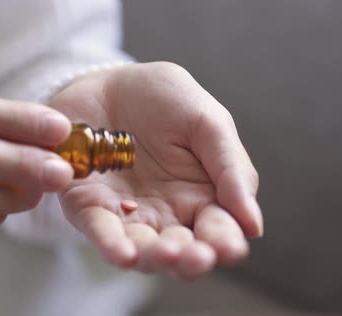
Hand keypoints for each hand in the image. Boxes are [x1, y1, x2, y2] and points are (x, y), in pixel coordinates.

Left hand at [50, 62, 262, 279]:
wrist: (111, 82)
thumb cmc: (166, 101)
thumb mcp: (208, 123)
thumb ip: (231, 169)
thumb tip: (253, 226)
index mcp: (201, 197)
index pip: (218, 231)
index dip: (225, 242)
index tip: (230, 248)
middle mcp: (165, 214)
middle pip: (181, 250)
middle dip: (189, 259)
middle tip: (197, 257)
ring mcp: (126, 213)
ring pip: (142, 248)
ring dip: (154, 257)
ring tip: (166, 254)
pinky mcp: (88, 205)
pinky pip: (100, 229)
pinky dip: (111, 244)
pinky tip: (124, 254)